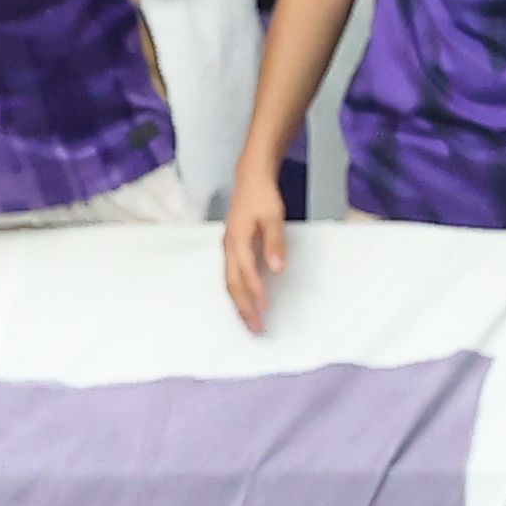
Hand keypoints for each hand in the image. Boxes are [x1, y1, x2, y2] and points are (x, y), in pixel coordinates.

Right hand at [223, 169, 286, 333]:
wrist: (250, 179)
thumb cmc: (262, 196)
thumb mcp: (273, 216)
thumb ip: (275, 243)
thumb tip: (277, 268)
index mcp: (237, 241)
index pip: (246, 273)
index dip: (255, 292)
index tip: (264, 309)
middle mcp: (228, 249)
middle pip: (233, 285)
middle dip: (243, 307)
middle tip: (255, 327)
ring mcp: (227, 250)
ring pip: (229, 283)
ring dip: (238, 304)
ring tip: (249, 321)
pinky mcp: (231, 250)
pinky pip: (231, 276)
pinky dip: (237, 292)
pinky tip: (244, 301)